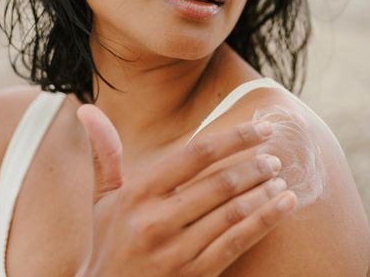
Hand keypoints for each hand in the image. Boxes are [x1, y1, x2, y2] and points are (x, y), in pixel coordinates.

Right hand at [75, 104, 297, 276]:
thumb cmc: (108, 243)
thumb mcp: (103, 199)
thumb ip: (104, 153)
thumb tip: (85, 109)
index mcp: (138, 194)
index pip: (196, 154)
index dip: (235, 137)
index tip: (262, 128)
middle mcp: (156, 221)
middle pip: (220, 183)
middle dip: (255, 166)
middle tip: (274, 157)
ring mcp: (176, 251)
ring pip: (232, 213)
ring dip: (264, 193)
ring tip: (281, 179)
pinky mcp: (193, 275)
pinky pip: (237, 243)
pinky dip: (265, 221)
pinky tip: (283, 206)